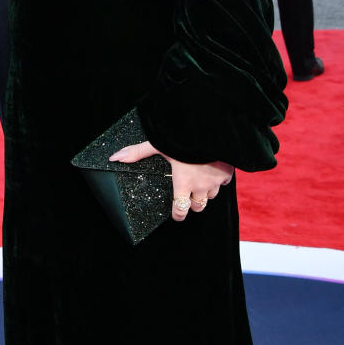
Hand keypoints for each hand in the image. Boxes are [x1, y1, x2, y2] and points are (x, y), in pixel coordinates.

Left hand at [110, 140, 233, 221]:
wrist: (211, 129)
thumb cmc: (184, 139)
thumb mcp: (158, 145)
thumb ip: (137, 153)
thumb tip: (115, 158)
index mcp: (183, 182)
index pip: (180, 210)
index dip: (177, 215)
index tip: (175, 214)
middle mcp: (201, 186)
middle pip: (198, 207)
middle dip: (192, 204)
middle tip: (187, 196)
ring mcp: (216, 181)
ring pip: (212, 196)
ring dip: (206, 192)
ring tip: (200, 182)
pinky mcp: (228, 174)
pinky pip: (224, 183)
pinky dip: (219, 180)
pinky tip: (213, 170)